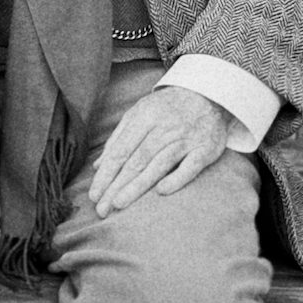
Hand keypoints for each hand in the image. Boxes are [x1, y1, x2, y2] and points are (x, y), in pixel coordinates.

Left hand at [87, 85, 230, 218]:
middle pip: (136, 160)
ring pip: (158, 164)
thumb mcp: (140, 112)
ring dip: (138, 185)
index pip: (120, 151)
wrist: (208, 93)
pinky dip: (177, 178)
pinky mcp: (205, 149)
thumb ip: (119, 137)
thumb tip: (99, 165)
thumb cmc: (167, 107)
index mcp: (145, 117)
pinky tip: (161, 191)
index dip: (106, 174)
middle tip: (102, 209)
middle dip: (116, 186)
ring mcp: (185, 138)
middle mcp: (164, 128)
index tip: (94, 195)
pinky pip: (190, 166)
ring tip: (119, 204)